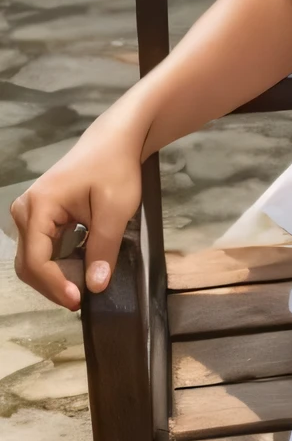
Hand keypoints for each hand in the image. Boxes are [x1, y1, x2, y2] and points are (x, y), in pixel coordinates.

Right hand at [10, 114, 144, 310]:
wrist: (115, 141)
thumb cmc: (116, 168)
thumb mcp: (115, 210)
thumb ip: (103, 248)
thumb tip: (95, 286)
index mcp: (38, 207)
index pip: (35, 259)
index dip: (55, 285)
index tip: (79, 299)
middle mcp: (25, 211)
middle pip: (29, 263)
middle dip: (54, 284)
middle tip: (83, 298)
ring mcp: (30, 213)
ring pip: (34, 258)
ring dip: (56, 276)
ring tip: (84, 284)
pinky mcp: (40, 215)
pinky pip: (42, 248)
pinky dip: (58, 263)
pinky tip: (80, 268)